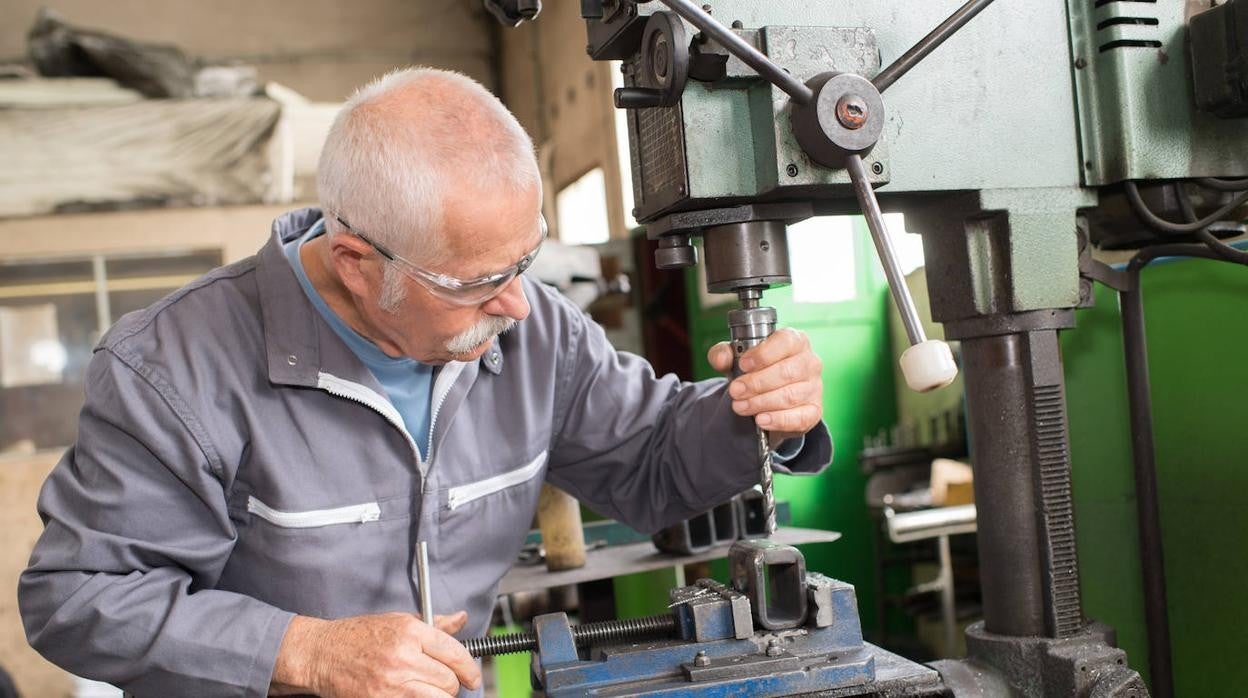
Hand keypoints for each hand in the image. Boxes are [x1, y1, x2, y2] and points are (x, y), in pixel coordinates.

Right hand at [271, 610, 479, 696]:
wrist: (322, 654)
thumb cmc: (359, 636)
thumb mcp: (398, 621)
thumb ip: (433, 624)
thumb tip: (460, 619)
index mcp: (410, 633)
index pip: (455, 654)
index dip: (470, 669)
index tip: (472, 677)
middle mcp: (403, 658)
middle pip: (449, 681)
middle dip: (451, 684)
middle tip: (444, 682)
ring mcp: (392, 684)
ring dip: (438, 697)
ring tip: (429, 690)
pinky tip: (413, 695)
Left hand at [708, 328, 823, 446]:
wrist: (769, 398)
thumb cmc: (757, 371)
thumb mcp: (736, 358)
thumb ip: (724, 354)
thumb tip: (721, 359)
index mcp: (795, 341)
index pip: (785, 342)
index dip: (763, 354)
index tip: (743, 365)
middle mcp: (809, 362)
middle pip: (786, 372)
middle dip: (756, 383)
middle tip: (735, 390)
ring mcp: (814, 387)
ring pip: (789, 396)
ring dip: (761, 402)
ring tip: (740, 406)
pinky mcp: (814, 411)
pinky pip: (800, 417)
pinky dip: (778, 420)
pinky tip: (761, 420)